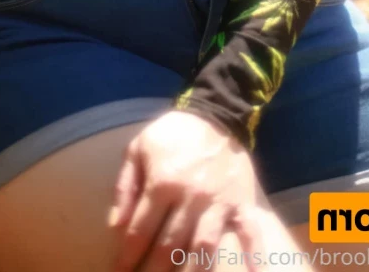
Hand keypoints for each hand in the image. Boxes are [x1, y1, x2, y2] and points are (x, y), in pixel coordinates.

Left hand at [107, 110, 264, 271]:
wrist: (216, 112)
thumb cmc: (173, 133)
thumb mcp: (138, 148)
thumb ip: (125, 186)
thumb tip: (115, 226)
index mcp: (162, 183)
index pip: (139, 230)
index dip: (127, 256)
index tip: (120, 271)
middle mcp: (190, 197)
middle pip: (168, 247)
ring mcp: (218, 202)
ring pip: (204, 249)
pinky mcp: (242, 201)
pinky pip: (250, 232)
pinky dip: (253, 255)